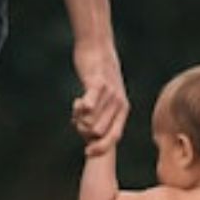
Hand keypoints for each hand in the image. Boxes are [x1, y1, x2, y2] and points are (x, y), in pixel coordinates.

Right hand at [71, 41, 128, 155]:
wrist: (97, 47)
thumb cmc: (97, 75)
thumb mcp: (104, 96)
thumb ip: (101, 115)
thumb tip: (91, 136)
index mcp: (123, 109)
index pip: (114, 137)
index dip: (101, 148)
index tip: (87, 152)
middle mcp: (120, 103)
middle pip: (98, 132)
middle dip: (84, 130)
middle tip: (76, 117)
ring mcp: (110, 93)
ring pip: (91, 121)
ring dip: (79, 117)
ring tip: (77, 106)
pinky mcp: (98, 83)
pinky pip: (90, 104)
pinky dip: (83, 109)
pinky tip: (77, 103)